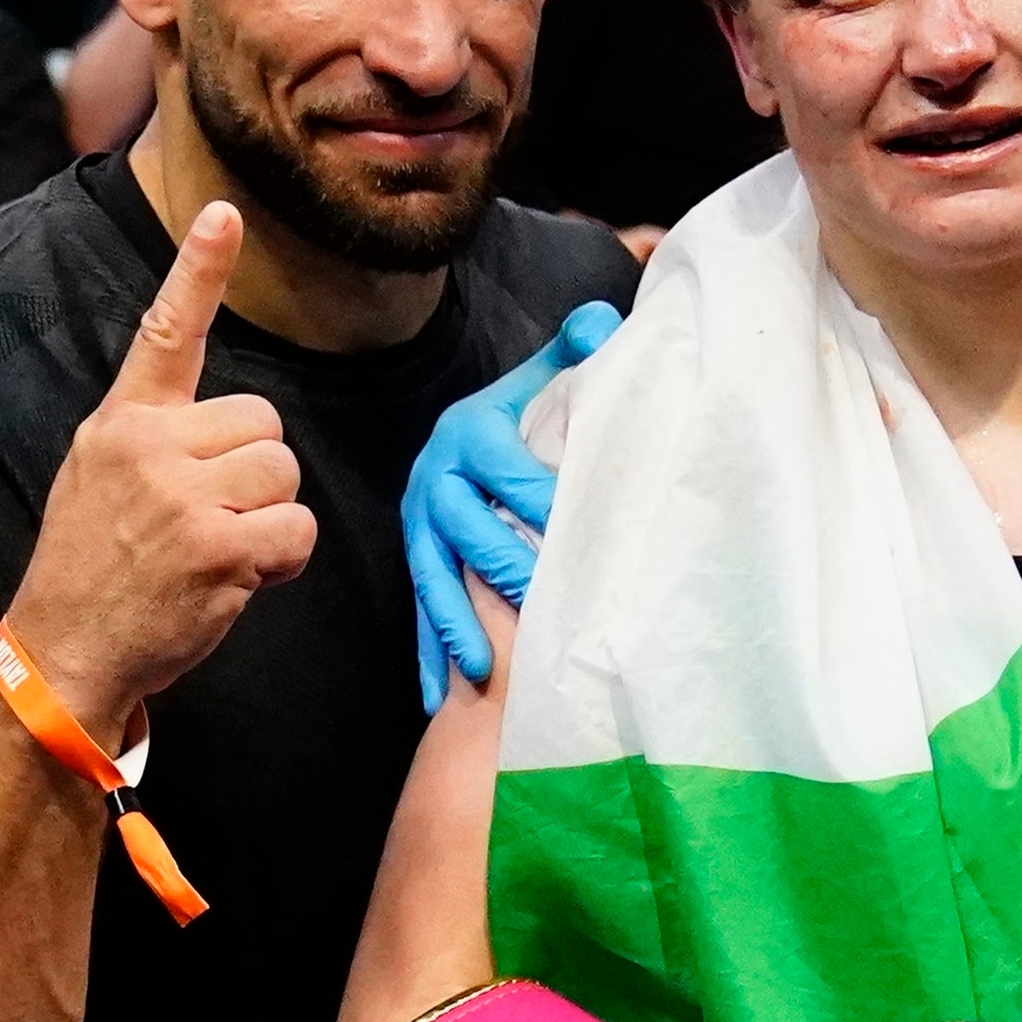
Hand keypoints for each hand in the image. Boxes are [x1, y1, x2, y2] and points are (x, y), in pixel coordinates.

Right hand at [0, 202, 315, 736]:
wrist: (63, 654)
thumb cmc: (95, 571)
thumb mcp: (99, 479)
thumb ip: (157, 441)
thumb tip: (230, 431)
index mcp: (122, 423)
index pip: (165, 331)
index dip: (198, 269)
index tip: (225, 213)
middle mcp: (148, 446)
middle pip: (266, 422)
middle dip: (258, 472)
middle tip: (214, 520)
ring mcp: (181, 495)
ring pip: (284, 471)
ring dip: (272, 518)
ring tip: (219, 552)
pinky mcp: (215, 546)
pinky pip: (295, 528)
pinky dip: (282, 559)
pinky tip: (237, 579)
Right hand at [403, 297, 617, 708]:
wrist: (458, 434)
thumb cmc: (519, 416)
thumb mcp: (540, 380)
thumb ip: (573, 352)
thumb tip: (606, 322)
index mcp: (471, 433)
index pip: (506, 469)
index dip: (537, 499)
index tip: (571, 531)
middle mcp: (435, 478)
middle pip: (464, 529)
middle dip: (496, 570)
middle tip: (535, 605)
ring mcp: (419, 525)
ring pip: (433, 577)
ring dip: (454, 625)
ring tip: (483, 670)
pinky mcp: (415, 560)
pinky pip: (419, 610)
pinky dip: (429, 655)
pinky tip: (441, 699)